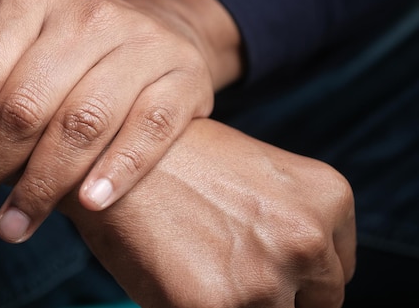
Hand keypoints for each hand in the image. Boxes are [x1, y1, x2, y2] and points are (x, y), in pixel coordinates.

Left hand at [0, 0, 241, 242]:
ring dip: (42, 185)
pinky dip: (116, 171)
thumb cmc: (71, 38)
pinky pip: (147, 132)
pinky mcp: (182, 80)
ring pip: (83, 125)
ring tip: (13, 224)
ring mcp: (143, 47)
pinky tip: (88, 205)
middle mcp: (91, 16)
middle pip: (26, 106)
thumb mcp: (17, 13)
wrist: (158, 33)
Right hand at [61, 118, 355, 307]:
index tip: (269, 275)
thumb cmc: (173, 159)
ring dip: (235, 301)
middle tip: (227, 270)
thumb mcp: (258, 179)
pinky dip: (195, 306)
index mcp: (327, 198)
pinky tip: (174, 277)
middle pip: (315, 303)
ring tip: (195, 266)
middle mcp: (308, 237)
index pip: (334, 274)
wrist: (107, 150)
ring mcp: (266, 276)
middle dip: (274, 293)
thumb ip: (289, 226)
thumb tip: (290, 278)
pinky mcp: (216, 306)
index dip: (298, 281)